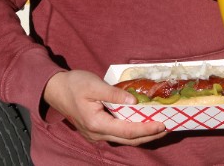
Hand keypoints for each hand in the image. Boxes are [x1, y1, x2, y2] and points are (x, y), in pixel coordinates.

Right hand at [42, 69, 166, 144]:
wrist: (55, 90)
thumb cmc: (74, 84)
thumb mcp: (94, 85)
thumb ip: (114, 94)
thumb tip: (134, 102)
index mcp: (97, 123)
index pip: (127, 130)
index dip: (147, 129)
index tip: (163, 124)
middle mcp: (97, 134)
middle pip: (128, 139)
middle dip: (149, 135)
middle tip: (167, 128)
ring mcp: (96, 135)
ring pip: (124, 139)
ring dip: (142, 135)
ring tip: (159, 128)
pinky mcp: (97, 131)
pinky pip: (118, 135)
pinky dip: (132, 132)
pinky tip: (142, 125)